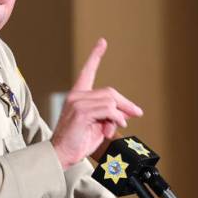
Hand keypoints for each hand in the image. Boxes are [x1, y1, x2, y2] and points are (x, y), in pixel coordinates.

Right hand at [51, 38, 142, 168]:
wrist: (61, 155)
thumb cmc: (77, 142)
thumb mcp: (97, 126)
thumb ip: (109, 116)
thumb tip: (127, 112)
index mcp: (77, 96)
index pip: (87, 72)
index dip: (95, 56)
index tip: (102, 42)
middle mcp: (75, 96)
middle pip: (109, 92)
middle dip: (125, 103)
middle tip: (136, 113)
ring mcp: (77, 103)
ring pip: (110, 101)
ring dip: (119, 115)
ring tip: (116, 126)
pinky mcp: (80, 112)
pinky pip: (107, 109)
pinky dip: (115, 118)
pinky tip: (114, 127)